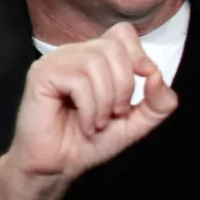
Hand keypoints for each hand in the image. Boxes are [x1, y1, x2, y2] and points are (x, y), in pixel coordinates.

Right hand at [0, 23, 177, 199]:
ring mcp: (55, 61)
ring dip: (105, 101)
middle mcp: (75, 53)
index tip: (140, 84)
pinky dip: (89, 109)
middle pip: (114, 47)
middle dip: (124, 86)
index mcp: (96, 58)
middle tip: (115, 114)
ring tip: (97, 123)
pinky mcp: (41, 74)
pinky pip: (78, 80)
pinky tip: (85, 125)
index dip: (138, 56)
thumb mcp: (137, 122)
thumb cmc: (92, 141)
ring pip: (96, 62)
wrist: (59, 165)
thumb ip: (158, 102)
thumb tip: (157, 75)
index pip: (122, 33)